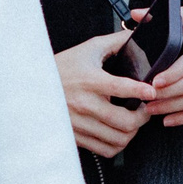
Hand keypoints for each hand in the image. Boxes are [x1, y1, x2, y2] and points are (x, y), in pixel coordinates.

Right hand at [58, 31, 152, 157]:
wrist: (31, 86)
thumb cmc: (62, 67)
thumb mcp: (88, 50)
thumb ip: (116, 42)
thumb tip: (138, 33)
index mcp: (90, 81)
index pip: (121, 87)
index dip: (141, 91)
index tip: (152, 91)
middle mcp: (85, 104)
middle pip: (125, 121)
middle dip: (143, 117)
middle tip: (146, 109)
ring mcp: (80, 123)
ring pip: (118, 138)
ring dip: (133, 132)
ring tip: (134, 122)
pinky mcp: (76, 137)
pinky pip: (106, 150)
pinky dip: (118, 144)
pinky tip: (119, 133)